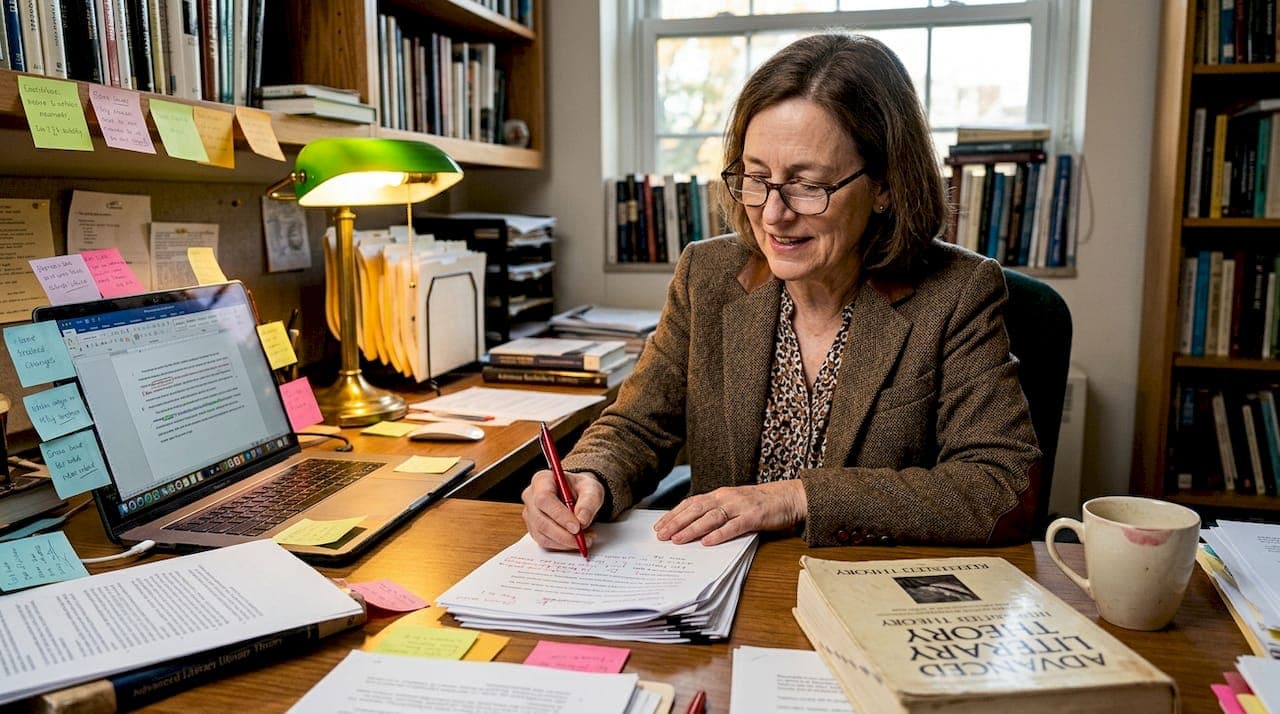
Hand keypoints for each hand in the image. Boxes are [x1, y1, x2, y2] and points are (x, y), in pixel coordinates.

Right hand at [521, 469, 604, 551]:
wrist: (578, 495)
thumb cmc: (581, 488)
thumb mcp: (592, 488)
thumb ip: (589, 502)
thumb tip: (582, 520)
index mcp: (542, 480)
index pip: (544, 499)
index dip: (559, 515)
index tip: (577, 526)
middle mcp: (531, 497)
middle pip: (540, 520)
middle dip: (563, 534)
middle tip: (583, 539)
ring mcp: (530, 514)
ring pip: (542, 535)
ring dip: (565, 542)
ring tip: (584, 539)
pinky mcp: (534, 529)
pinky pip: (545, 542)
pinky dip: (562, 545)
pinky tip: (575, 541)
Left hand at [653, 480, 806, 545]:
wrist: (788, 497)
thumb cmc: (760, 503)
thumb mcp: (734, 503)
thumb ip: (716, 511)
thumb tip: (692, 525)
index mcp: (720, 494)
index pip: (691, 503)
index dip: (674, 514)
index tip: (659, 526)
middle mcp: (727, 497)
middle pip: (696, 509)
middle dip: (677, 522)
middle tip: (661, 535)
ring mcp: (740, 506)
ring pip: (711, 517)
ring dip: (692, 529)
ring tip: (678, 540)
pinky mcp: (754, 516)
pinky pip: (734, 526)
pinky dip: (719, 534)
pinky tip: (707, 542)